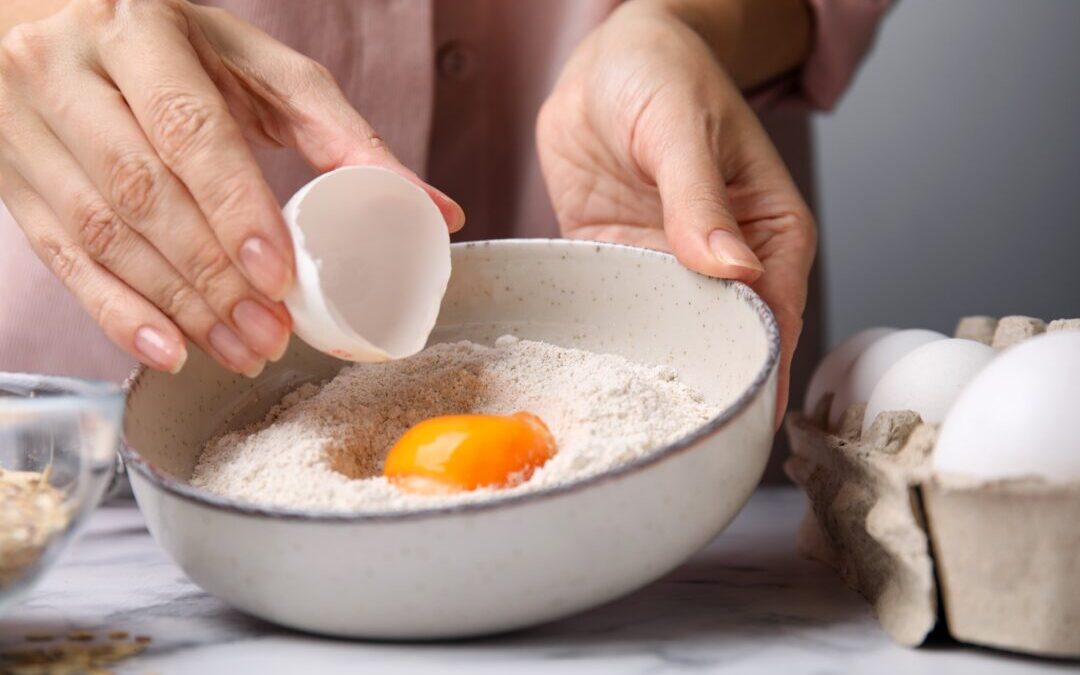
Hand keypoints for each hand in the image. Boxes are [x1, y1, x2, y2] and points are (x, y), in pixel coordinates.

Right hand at [0, 0, 462, 375]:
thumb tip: (436, 213)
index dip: (233, 208)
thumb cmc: (174, 45)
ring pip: (101, 233)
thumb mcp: (257, 69)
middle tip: (271, 333)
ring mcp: (25, 124)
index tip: (277, 273)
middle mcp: (67, 70)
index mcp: (138, 29)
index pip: (189, 129)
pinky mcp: (9, 176)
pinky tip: (168, 350)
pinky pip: (58, 255)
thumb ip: (342, 135)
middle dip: (214, 276)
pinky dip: (115, 313)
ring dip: (177, 306)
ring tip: (240, 349)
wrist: (45, 15)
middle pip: (144, 192)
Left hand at [537, 3, 815, 422]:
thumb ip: (701, 201)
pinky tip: (591, 376)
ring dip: (654, 373)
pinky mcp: (618, 263)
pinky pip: (617, 312)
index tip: (740, 424)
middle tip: (679, 442)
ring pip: (671, 337)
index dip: (759, 373)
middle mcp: (725, 261)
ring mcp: (668, 266)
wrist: (605, 58)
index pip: (775, 319)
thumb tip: (734, 270)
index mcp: (769, 233)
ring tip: (634, 425)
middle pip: (725, 343)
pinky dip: (609, 341)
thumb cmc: (666, 74)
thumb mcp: (682, 131)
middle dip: (706, 388)